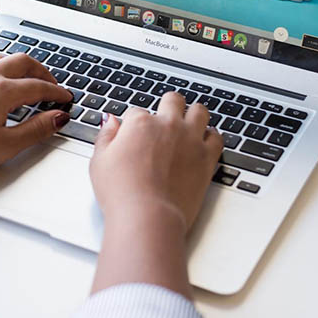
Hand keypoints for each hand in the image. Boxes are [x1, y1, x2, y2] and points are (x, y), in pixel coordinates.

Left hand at [0, 53, 72, 176]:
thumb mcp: (6, 145)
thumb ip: (36, 129)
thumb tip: (57, 118)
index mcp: (2, 91)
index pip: (39, 86)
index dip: (56, 92)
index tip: (65, 98)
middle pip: (23, 62)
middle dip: (42, 72)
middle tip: (52, 84)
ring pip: (2, 58)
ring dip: (20, 65)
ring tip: (28, 77)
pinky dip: (0, 67)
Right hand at [88, 92, 222, 297]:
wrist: (148, 216)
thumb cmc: (121, 192)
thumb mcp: (99, 161)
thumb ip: (106, 136)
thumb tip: (111, 121)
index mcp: (140, 123)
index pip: (137, 112)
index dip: (133, 124)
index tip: (132, 135)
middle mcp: (168, 125)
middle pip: (173, 100)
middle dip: (168, 105)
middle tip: (165, 115)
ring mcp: (190, 140)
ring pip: (200, 111)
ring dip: (194, 114)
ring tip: (190, 120)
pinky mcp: (207, 158)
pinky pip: (217, 138)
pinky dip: (212, 136)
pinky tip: (206, 140)